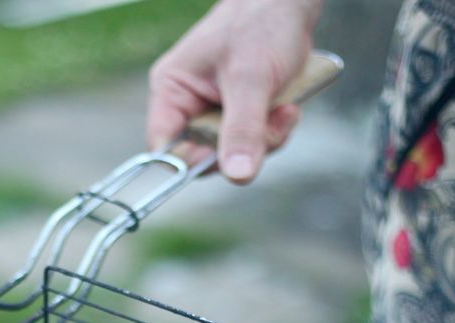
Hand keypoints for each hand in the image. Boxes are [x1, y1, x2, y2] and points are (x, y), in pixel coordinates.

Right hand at [148, 0, 320, 183]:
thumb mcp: (251, 80)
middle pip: (205, 156)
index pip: (164, 147)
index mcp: (173, 91)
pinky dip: (276, 129)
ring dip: (267, 138)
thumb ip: (243, 130)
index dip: (191, 162)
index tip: (226, 162)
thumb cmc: (260, 24)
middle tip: (271, 124)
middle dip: (244, 146)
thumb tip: (237, 175)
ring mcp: (216, 111)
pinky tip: (288, 106)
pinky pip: (254, 141)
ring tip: (284, 108)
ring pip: (235, 153)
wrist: (290, 3)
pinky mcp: (241, 114)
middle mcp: (190, 105)